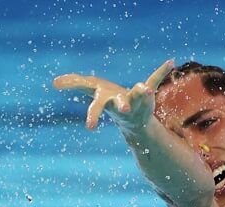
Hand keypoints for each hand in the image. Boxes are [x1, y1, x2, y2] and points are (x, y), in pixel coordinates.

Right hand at [53, 60, 174, 130]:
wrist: (133, 121)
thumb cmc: (110, 102)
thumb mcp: (91, 90)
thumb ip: (74, 83)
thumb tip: (54, 82)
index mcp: (107, 102)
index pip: (97, 107)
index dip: (94, 115)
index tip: (90, 127)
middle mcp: (122, 103)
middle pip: (119, 104)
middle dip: (121, 105)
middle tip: (124, 110)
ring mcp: (136, 99)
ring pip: (139, 94)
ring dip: (143, 90)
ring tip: (147, 89)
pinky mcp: (147, 95)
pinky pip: (154, 79)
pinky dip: (161, 71)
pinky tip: (170, 62)